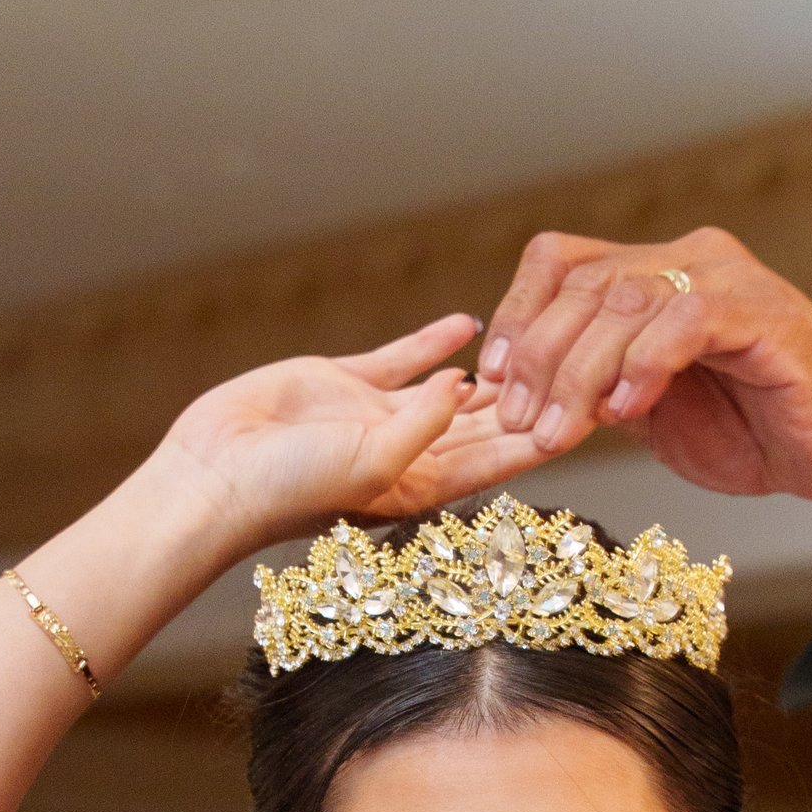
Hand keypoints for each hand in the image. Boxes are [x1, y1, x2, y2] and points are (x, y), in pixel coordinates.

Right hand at [150, 315, 554, 558]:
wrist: (218, 473)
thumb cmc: (290, 490)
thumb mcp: (372, 463)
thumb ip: (424, 424)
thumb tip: (463, 385)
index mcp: (424, 487)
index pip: (501, 459)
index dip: (547, 433)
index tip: (593, 409)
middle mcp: (409, 454)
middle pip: (488, 424)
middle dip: (534, 399)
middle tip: (583, 366)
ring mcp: (379, 416)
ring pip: (452, 387)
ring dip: (494, 367)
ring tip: (540, 340)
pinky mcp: (345, 383)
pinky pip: (404, 357)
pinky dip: (436, 341)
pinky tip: (471, 321)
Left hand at [475, 229, 811, 544]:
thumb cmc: (754, 431)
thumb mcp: (652, 412)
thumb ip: (599, 387)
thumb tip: (523, 396)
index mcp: (655, 275)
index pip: (562, 263)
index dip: (519, 314)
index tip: (491, 381)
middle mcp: (688, 260)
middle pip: (585, 285)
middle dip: (540, 358)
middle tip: (521, 421)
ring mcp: (728, 281)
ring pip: (625, 301)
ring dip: (581, 373)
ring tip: (562, 432)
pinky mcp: (765, 314)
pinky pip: (686, 322)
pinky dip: (646, 365)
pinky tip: (631, 412)